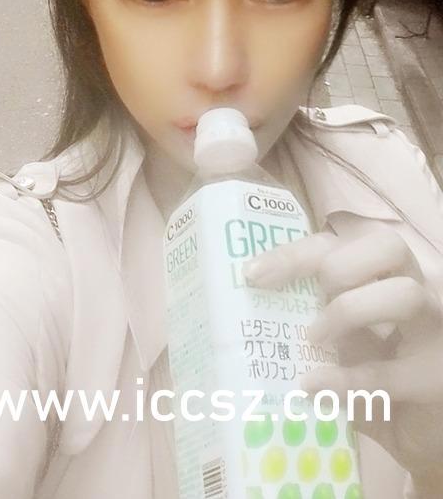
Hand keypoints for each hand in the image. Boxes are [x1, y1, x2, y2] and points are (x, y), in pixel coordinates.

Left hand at [243, 225, 442, 484]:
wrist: (425, 434)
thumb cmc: (379, 382)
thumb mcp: (344, 348)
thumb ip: (313, 327)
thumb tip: (251, 321)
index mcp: (386, 277)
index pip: (342, 243)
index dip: (296, 252)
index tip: (252, 274)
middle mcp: (417, 290)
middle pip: (387, 245)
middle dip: (337, 265)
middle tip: (310, 300)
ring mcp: (434, 330)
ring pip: (403, 294)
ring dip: (350, 311)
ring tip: (314, 338)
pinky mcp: (437, 378)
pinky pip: (393, 373)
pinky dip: (348, 380)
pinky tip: (314, 387)